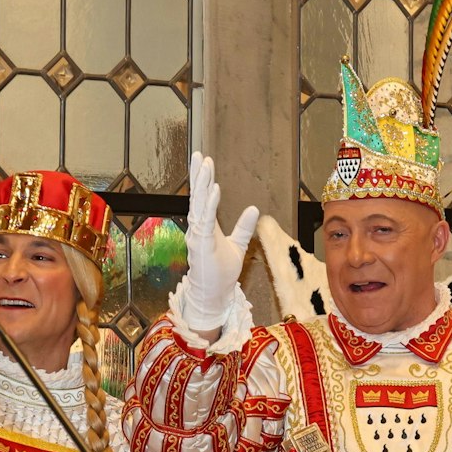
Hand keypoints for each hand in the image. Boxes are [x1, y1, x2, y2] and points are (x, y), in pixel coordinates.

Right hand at [176, 150, 258, 334]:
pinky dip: (210, 205)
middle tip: (199, 155)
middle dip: (198, 176)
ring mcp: (198, 236)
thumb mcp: (238, 245)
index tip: (205, 161)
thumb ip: (243, 227)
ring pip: (199, 205)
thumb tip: (253, 208)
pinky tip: (214, 189)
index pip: (203, 198)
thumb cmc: (221, 273)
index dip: (204, 180)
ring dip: (202, 184)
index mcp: (206, 226)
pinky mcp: (202, 245)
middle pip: (197, 197)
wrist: (214, 295)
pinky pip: (205, 221)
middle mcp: (199, 228)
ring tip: (205, 166)